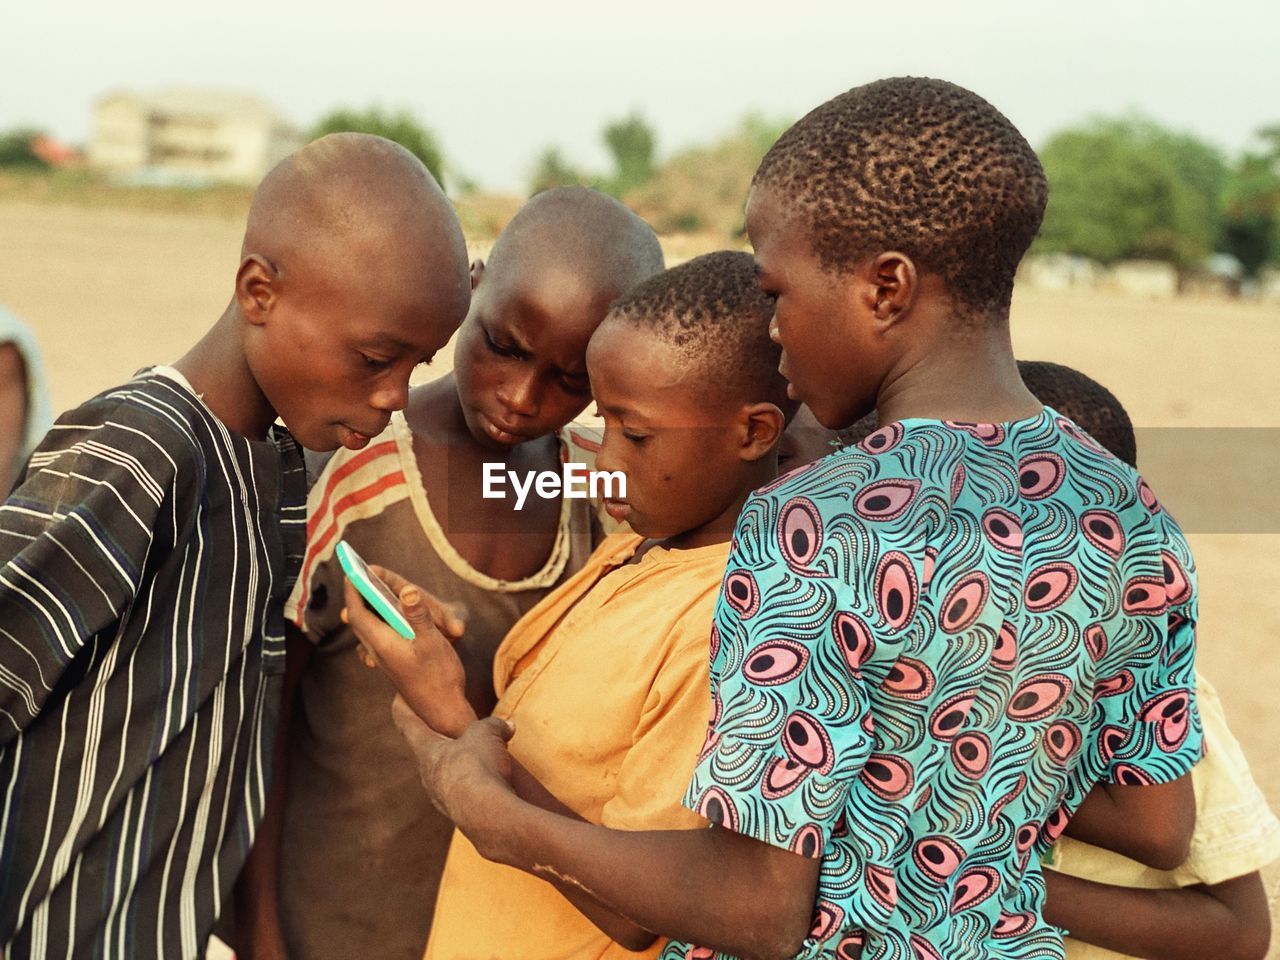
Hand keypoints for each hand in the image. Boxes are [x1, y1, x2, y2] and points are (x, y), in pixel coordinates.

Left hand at [342, 566, 475, 735]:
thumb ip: (419, 616)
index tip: (352, 572)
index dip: (353, 590)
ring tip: (368, 594)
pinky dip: (376, 623)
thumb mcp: (433, 642)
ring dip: (365, 610)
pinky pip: (375, 639)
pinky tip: (385, 622)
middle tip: (359, 577)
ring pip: (366, 630)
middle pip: (358, 620)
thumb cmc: (439, 677)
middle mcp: (378, 651)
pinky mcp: (392, 664)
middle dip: (357, 597)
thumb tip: (407, 590)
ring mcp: (384, 659)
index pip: (358, 612)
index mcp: (383, 643)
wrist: (442, 710)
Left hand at [391, 697, 520, 857]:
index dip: (404, 710)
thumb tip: (507, 726)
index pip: (409, 726)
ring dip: (464, 768)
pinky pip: (467, 795)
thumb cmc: (478, 766)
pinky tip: (494, 785)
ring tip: (485, 761)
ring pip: (450, 777)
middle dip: (442, 742)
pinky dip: (478, 787)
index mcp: (427, 752)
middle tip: (451, 732)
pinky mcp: (460, 816)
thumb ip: (493, 725)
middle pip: (431, 753)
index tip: (397, 698)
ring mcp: (442, 799)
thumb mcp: (487, 733)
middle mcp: (429, 776)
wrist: (486, 815)